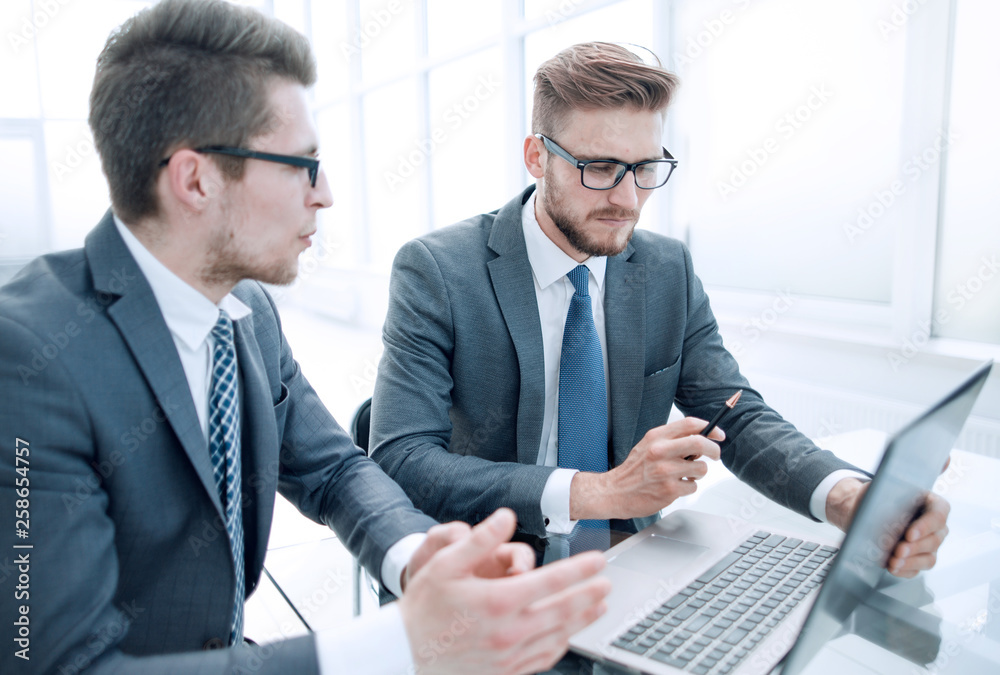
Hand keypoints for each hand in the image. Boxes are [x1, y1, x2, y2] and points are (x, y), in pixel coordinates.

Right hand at [398, 508, 610, 674]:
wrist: (404, 652)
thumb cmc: (423, 606)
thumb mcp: (445, 563)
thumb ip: (480, 539)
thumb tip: (505, 517)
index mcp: (498, 600)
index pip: (551, 581)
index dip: (579, 569)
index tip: (597, 560)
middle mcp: (508, 630)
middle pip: (562, 610)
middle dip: (589, 595)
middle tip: (607, 583)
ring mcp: (508, 655)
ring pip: (558, 636)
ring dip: (582, 620)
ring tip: (598, 607)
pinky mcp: (504, 671)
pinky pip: (542, 659)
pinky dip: (561, 646)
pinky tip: (567, 636)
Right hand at [570, 417, 723, 520]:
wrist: (615, 492)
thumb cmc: (634, 470)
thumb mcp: (648, 445)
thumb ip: (672, 440)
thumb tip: (701, 437)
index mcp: (656, 437)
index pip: (690, 424)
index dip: (709, 427)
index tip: (718, 434)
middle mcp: (660, 451)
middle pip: (700, 442)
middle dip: (714, 449)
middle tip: (715, 455)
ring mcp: (665, 471)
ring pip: (701, 468)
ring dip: (697, 473)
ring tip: (682, 475)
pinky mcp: (669, 490)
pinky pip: (693, 486)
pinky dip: (688, 487)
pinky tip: (674, 487)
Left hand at [826, 478, 950, 577]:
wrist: (862, 511)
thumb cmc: (875, 497)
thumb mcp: (879, 488)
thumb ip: (887, 490)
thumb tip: (885, 496)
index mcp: (931, 502)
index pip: (938, 514)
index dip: (925, 526)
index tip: (909, 534)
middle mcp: (935, 525)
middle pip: (935, 539)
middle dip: (915, 547)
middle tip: (899, 550)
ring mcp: (929, 544)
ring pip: (929, 557)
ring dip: (911, 561)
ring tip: (893, 562)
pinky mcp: (919, 558)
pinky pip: (918, 569)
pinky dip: (905, 570)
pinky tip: (893, 568)